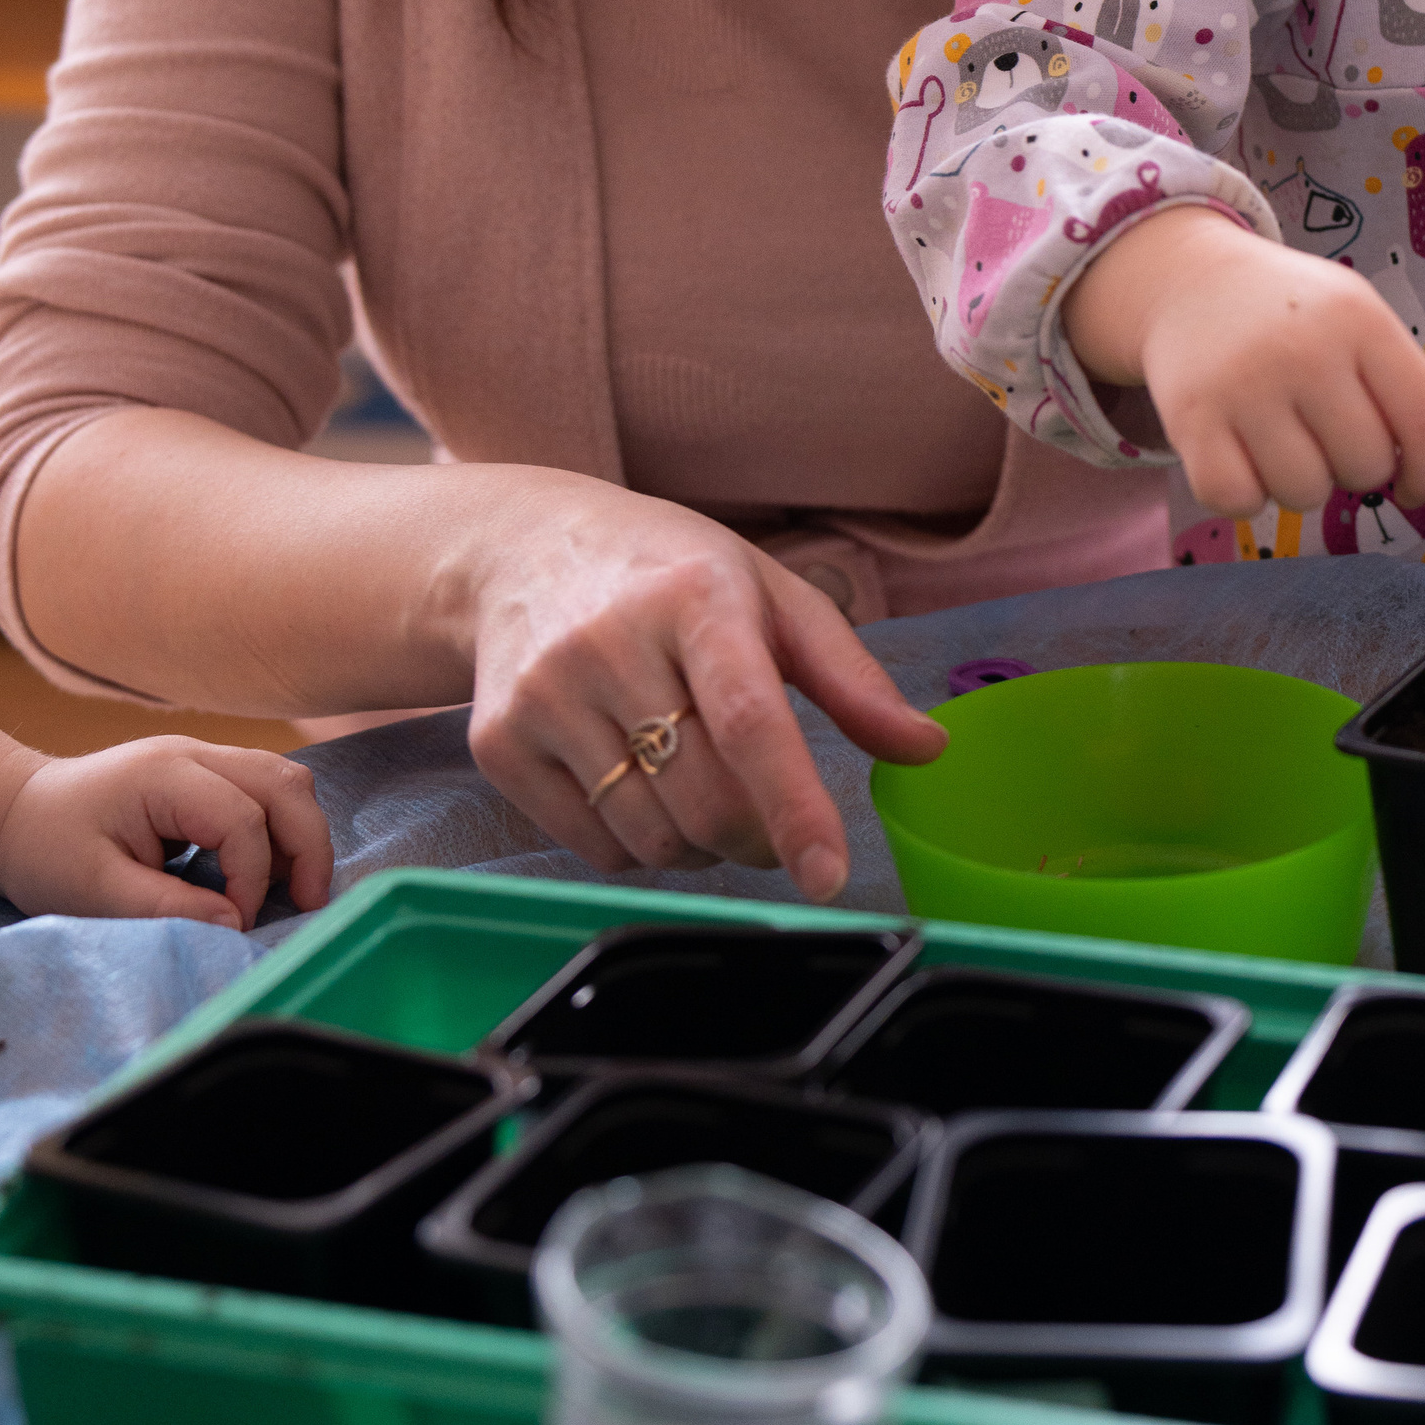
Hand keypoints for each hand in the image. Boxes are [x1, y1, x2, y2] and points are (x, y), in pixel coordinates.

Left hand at [0, 741, 333, 932]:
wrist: (15, 813)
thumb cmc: (47, 852)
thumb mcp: (92, 891)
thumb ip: (163, 906)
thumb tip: (233, 922)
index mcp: (164, 776)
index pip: (242, 819)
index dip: (252, 877)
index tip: (235, 923)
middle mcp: (194, 753)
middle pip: (284, 783)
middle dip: (308, 845)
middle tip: (311, 903)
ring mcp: (203, 756)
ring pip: (284, 778)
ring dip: (300, 832)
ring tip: (296, 888)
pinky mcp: (205, 772)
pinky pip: (266, 787)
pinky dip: (280, 826)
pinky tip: (268, 868)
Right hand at [463, 483, 944, 895]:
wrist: (520, 550)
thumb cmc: (667, 573)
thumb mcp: (769, 593)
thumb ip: (851, 676)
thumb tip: (925, 749)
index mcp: (695, 596)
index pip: (749, 720)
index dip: (794, 806)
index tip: (829, 874)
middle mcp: (610, 642)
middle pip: (704, 801)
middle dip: (758, 837)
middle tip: (769, 819)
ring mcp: (545, 696)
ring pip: (651, 838)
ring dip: (700, 845)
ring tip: (698, 784)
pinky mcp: (498, 744)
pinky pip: (593, 848)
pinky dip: (639, 846)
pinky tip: (641, 787)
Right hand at [1065, 207, 1424, 519]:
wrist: (1190, 282)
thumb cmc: (1291, 315)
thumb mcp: (1356, 317)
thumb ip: (1398, 385)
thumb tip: (1421, 477)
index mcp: (1360, 320)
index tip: (1414, 488)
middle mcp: (1305, 349)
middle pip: (1365, 467)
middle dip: (1353, 468)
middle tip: (1324, 435)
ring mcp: (1244, 384)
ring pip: (1305, 494)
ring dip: (1298, 484)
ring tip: (1280, 439)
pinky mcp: (1190, 418)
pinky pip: (1237, 502)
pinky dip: (1243, 496)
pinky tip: (1241, 457)